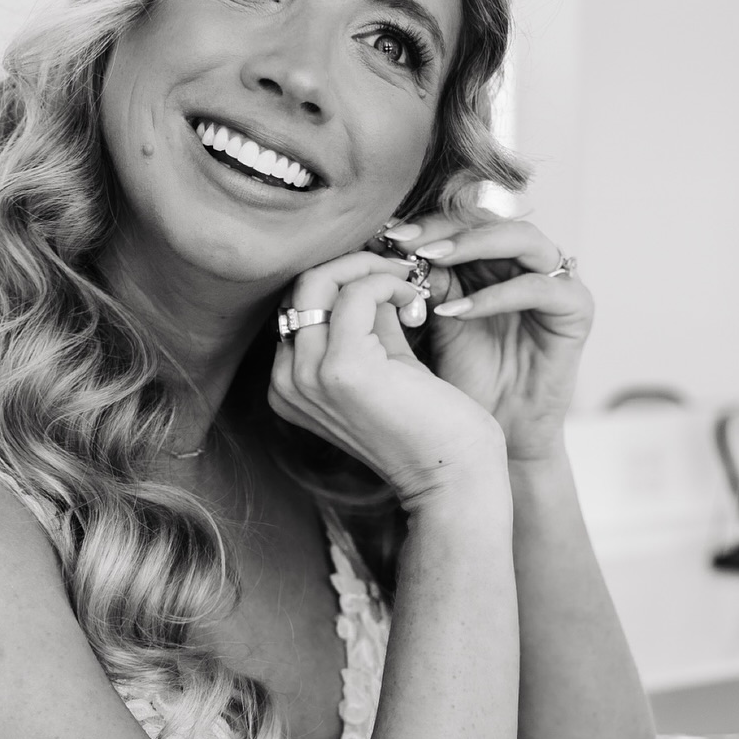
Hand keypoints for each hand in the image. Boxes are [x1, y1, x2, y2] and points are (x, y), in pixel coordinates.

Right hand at [269, 251, 505, 509]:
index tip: (385, 279)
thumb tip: (368, 271)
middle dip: (351, 263)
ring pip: (319, 281)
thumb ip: (366, 319)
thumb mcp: (383, 360)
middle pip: (301, 286)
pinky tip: (413, 299)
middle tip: (397, 270)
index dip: (342, 280)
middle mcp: (287, 382)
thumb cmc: (425, 421)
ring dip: (370, 267)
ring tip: (407, 282)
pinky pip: (356, 293)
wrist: (451, 475)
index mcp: (288, 384)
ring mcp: (309, 376)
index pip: (299, 304)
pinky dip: (388, 282)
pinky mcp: (343, 369)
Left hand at [383, 212, 593, 465]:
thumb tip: (392, 244)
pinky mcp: (576, 308)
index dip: (425, 224)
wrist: (500, 433)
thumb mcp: (439, 321)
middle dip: (444, 227)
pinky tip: (456, 311)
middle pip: (493, 220)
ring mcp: (557, 282)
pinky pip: (538, 287)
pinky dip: (495, 295)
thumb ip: (427, 281)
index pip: (465, 221)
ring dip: (472, 245)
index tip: (383, 235)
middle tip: (403, 241)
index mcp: (496, 261)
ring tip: (430, 260)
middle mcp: (529, 264)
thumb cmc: (468, 380)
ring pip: (521, 238)